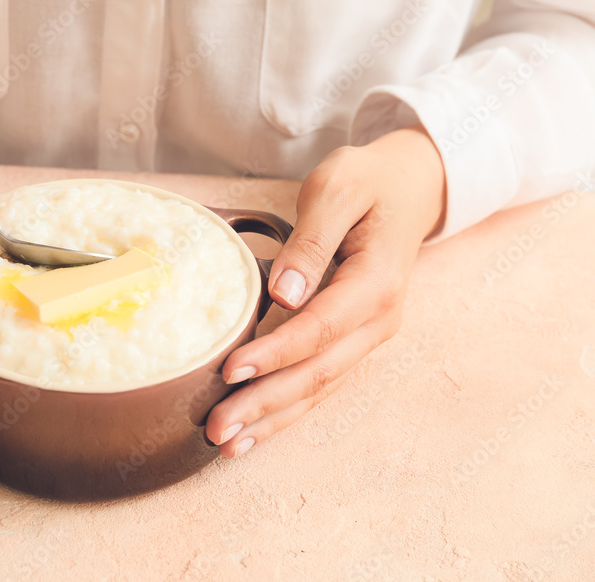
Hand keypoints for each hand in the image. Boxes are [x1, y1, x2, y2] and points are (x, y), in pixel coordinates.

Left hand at [206, 126, 445, 456]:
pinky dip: (288, 410)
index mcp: (375, 283)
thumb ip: (311, 240)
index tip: (230, 370)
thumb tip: (284, 293)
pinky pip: (320, 382)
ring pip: (318, 388)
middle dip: (265, 404)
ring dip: (273, 418)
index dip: (273, 353)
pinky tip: (256, 432)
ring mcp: (367, 336)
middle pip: (317, 373)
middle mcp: (377, 320)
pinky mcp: (353, 340)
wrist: (409, 187)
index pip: (318, 329)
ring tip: (227, 444)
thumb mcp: (337, 188)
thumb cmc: (367, 181)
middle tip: (217, 428)